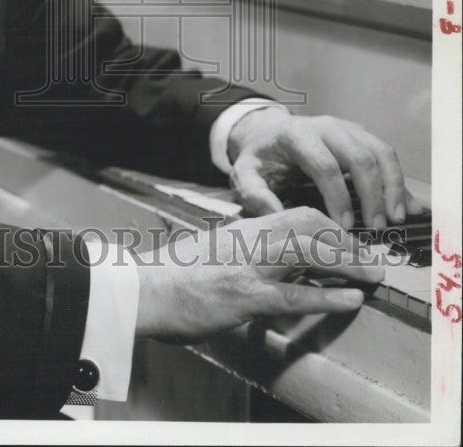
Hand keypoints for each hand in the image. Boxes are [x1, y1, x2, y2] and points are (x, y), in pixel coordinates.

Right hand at [135, 207, 382, 341]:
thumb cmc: (174, 276)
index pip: (296, 213)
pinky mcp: (243, 295)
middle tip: (370, 260)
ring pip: (307, 251)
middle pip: (309, 224)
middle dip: (346, 240)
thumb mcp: (213, 250)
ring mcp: (247, 265)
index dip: (330, 226)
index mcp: (243, 228)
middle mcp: (248, 240)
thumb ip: (241, 249)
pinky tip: (350, 299)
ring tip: (372, 276)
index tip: (349, 242)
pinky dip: (328, 296)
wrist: (142, 290)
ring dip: (347, 263)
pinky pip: (293, 292)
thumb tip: (266, 258)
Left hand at [227, 108, 423, 229]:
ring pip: (381, 152)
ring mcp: (347, 128)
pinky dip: (400, 181)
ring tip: (395, 218)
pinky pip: (386, 155)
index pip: (325, 165)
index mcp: (297, 135)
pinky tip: (409, 206)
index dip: (339, 197)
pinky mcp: (360, 135)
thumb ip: (254, 193)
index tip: (346, 227)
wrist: (267, 130)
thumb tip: (276, 216)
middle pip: (360, 156)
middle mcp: (327, 127)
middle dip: (373, 193)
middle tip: (377, 227)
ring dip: (393, 186)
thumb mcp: (244, 172)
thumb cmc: (259, 155)